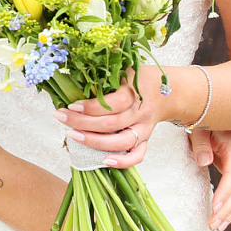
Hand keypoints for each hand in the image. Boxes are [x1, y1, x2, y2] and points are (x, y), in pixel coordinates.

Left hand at [51, 69, 166, 167]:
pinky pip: (138, 155)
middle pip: (111, 124)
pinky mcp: (146, 139)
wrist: (168, 91)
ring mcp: (144, 128)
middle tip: (61, 118)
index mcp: (135, 92)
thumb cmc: (139, 79)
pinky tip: (104, 161)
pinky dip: (123, 162)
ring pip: (122, 142)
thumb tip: (70, 81)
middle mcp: (141, 112)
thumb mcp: (122, 69)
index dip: (90, 107)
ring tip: (73, 136)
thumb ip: (102, 77)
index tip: (70, 106)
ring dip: (95, 142)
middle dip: (82, 123)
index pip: (112, 103)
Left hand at [191, 129, 230, 230]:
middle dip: (227, 209)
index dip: (225, 193)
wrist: (210, 115)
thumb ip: (200, 144)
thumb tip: (204, 162)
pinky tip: (222, 220)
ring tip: (216, 227)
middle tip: (212, 225)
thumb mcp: (198, 129)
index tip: (214, 208)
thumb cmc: (201, 122)